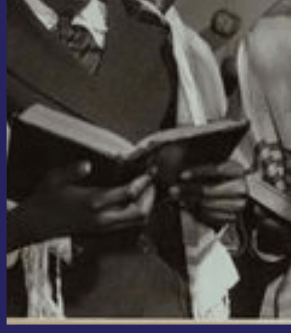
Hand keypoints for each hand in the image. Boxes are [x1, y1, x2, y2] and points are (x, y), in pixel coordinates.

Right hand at [8, 161, 155, 250]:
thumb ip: (72, 171)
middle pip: (139, 212)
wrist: (34, 225)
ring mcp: (103, 227)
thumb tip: (87, 165)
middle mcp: (102, 218)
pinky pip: (129, 223)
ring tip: (147, 187)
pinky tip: (137, 197)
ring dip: (147, 203)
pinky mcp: (103, 230)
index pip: (128, 193)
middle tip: (152, 180)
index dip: (143, 181)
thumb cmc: (46, 199)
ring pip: (137, 220)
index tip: (150, 169)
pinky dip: (138, 210)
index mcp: (93, 203)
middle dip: (150, 195)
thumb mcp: (55, 179)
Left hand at [170, 160, 246, 227]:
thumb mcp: (219, 169)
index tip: (182, 176)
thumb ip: (205, 172)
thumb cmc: (226, 179)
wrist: (241, 193)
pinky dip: (197, 212)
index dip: (197, 172)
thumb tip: (183, 178)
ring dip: (189, 203)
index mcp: (237, 170)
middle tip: (173, 191)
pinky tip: (190, 207)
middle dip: (187, 191)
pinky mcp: (234, 217)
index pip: (216, 170)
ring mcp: (239, 203)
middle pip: (209, 190)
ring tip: (179, 199)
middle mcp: (241, 187)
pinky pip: (209, 217)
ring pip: (207, 205)